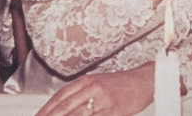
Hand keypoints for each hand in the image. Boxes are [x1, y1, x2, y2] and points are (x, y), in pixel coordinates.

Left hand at [36, 63, 157, 115]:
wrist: (146, 81)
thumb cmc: (122, 85)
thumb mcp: (99, 84)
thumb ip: (81, 95)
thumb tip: (63, 109)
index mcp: (87, 80)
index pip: (60, 97)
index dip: (45, 110)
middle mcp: (93, 88)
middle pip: (65, 107)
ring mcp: (103, 99)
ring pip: (77, 115)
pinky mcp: (113, 109)